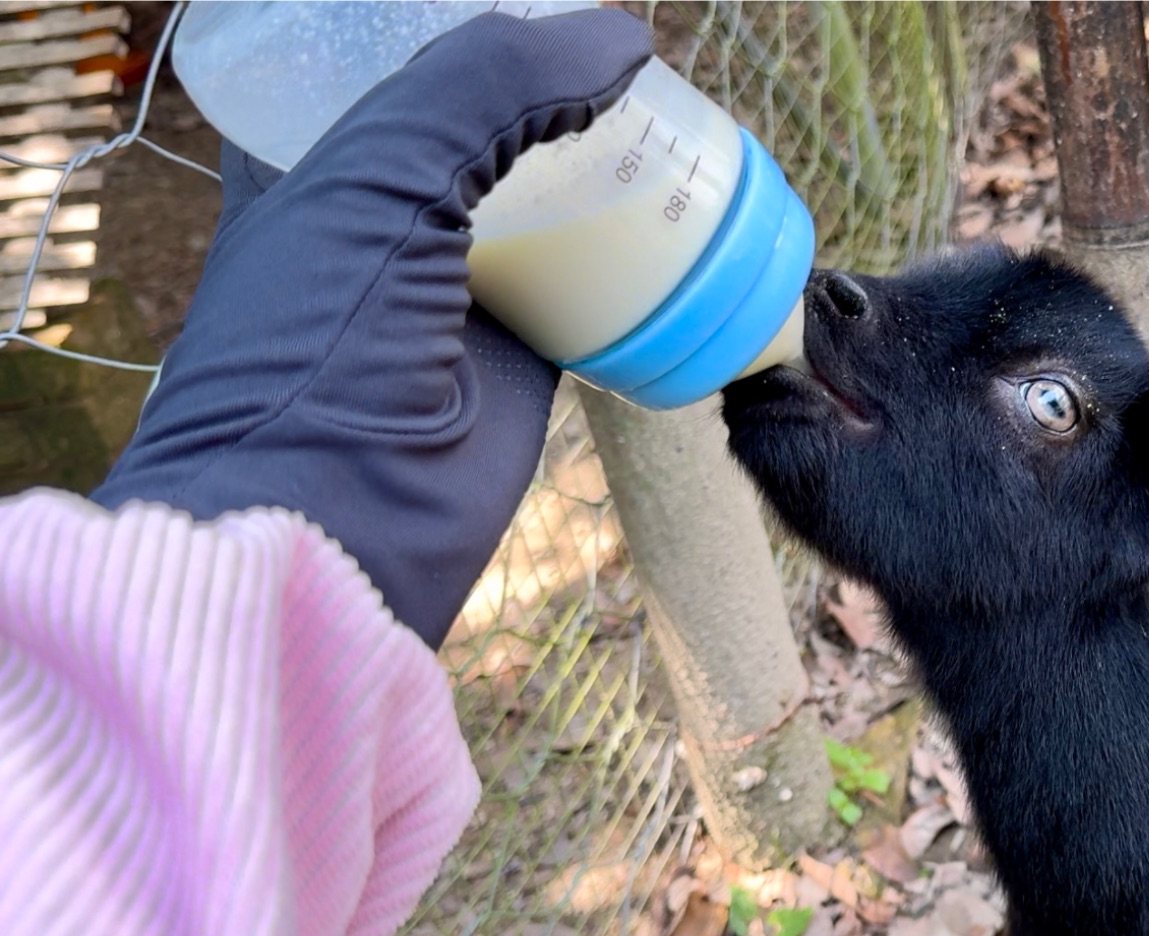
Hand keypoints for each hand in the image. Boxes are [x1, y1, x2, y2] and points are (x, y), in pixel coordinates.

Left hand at [94, 9, 653, 646]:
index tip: (545, 12)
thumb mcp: (384, 168)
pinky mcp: (519, 356)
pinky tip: (686, 218)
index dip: (457, 30)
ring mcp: (453, 290)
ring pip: (544, 203)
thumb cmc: (318, 336)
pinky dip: (636, 256)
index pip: (386, 59)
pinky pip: (589, 286)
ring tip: (673, 120)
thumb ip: (491, 81)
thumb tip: (622, 37)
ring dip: (604, 170)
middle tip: (630, 61)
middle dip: (551, 93)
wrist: (334, 518)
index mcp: (308, 159)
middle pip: (483, 127)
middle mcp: (379, 219)